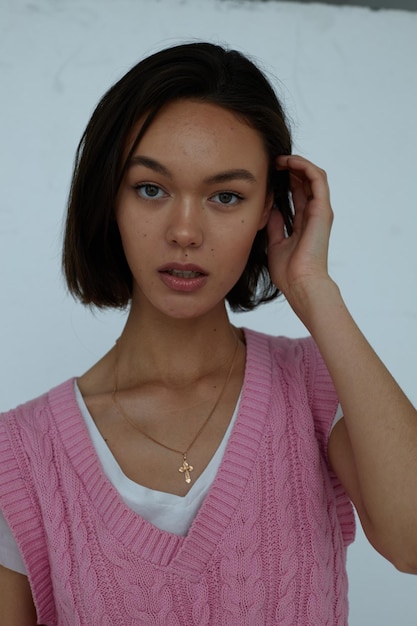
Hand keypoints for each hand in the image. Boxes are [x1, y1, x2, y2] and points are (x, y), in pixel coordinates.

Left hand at [267, 155, 334, 311]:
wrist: (300, 284)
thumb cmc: (288, 271)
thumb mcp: (275, 243)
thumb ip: (275, 225)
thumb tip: (270, 208)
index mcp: (304, 222)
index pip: (297, 192)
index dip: (284, 179)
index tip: (267, 172)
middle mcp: (314, 214)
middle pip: (305, 181)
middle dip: (289, 168)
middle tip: (271, 161)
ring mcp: (320, 211)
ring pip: (313, 176)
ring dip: (297, 163)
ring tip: (279, 159)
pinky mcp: (322, 209)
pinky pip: (317, 179)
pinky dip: (304, 166)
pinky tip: (289, 162)